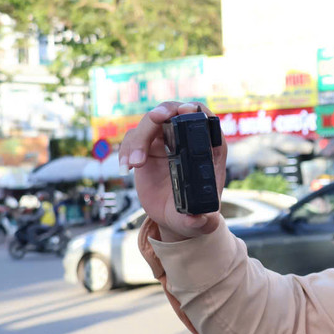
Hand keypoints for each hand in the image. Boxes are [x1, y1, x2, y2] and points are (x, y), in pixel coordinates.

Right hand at [119, 102, 226, 241]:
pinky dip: (126, 149)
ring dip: (139, 139)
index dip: (195, 111)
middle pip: (174, 113)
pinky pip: (132, 138)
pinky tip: (127, 169)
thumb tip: (198, 219)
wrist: (178, 218)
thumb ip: (203, 221)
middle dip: (164, 111)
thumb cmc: (195, 214)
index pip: (204, 119)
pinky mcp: (147, 149)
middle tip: (155, 118)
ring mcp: (165, 142)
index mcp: (208, 149)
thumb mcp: (201, 222)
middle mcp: (187, 140)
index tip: (185, 111)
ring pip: (149, 123)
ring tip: (135, 164)